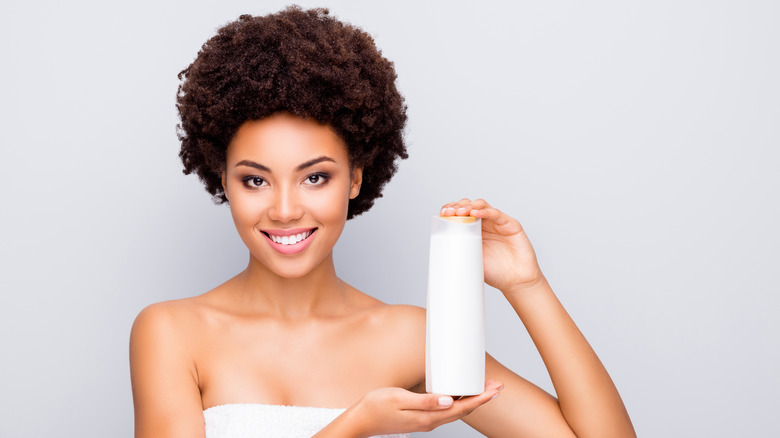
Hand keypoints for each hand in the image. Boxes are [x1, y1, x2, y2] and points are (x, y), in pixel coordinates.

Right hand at [347, 380, 502, 436]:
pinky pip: (446, 410)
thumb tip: (449, 401)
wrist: (360, 421)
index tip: (495, 389)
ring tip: (484, 389)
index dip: (481, 398)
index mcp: (428, 418)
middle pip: (463, 410)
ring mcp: (425, 421)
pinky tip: (459, 395)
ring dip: (472, 400)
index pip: (462, 408)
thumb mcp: (399, 399)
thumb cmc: (376, 407)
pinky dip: (458, 402)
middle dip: (482, 398)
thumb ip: (425, 401)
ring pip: (456, 411)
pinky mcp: (420, 417)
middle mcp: (430, 422)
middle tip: (497, 386)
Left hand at [440, 198, 542, 291]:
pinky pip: (496, 214)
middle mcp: (485, 224)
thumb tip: (439, 253)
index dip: (451, 210)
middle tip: (449, 212)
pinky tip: (475, 214)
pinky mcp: (511, 224)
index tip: (443, 214)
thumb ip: (460, 253)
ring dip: (469, 206)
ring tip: (460, 212)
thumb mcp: (471, 262)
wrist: (516, 282)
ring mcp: (497, 223)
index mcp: (474, 231)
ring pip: (482, 206)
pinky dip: (485, 212)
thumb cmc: (496, 273)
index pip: (460, 214)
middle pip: (469, 206)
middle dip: (458, 206)